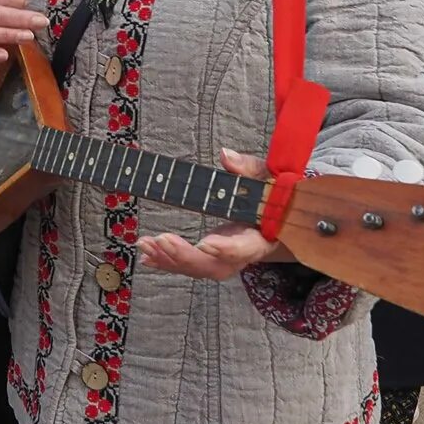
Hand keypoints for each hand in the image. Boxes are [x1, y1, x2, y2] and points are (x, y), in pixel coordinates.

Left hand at [138, 149, 285, 278]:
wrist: (277, 218)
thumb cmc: (271, 195)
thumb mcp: (267, 177)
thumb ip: (248, 168)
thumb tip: (226, 155)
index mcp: (262, 236)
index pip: (245, 248)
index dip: (226, 249)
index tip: (204, 244)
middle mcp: (243, 254)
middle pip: (215, 266)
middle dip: (186, 256)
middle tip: (162, 239)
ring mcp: (226, 259)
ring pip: (198, 268)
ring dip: (169, 259)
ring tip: (146, 244)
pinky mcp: (212, 258)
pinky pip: (189, 266)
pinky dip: (166, 262)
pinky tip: (147, 257)